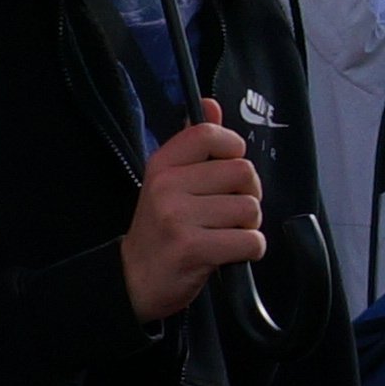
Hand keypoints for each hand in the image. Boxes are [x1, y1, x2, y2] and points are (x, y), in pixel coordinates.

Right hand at [120, 100, 269, 324]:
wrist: (134, 281)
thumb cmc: (162, 229)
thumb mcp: (170, 182)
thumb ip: (195, 146)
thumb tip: (212, 104)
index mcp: (163, 165)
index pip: (210, 134)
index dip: (234, 149)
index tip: (228, 169)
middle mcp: (168, 186)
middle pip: (243, 172)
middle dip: (247, 195)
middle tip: (228, 212)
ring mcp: (178, 217)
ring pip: (250, 209)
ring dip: (247, 226)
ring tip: (222, 234)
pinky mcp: (192, 248)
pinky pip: (250, 241)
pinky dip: (249, 250)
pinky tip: (227, 253)